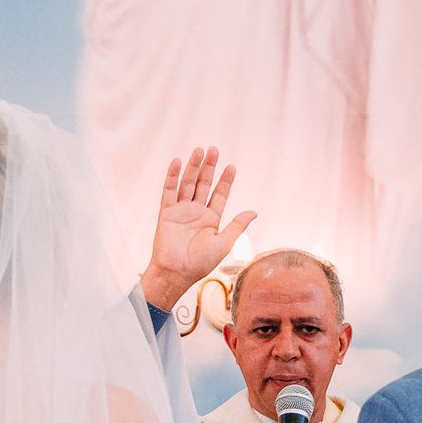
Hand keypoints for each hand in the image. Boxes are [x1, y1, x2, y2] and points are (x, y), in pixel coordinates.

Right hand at [141, 146, 255, 315]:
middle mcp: (196, 212)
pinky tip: (177, 162)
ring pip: (188, 184)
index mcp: (211, 219)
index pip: (220, 195)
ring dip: (193, 167)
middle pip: (204, 184)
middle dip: (209, 167)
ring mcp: (181, 211)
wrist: (175, 272)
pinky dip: (172, 176)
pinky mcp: (166, 213)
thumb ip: (237, 225)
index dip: (225, 181)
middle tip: (214, 149)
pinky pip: (169, 191)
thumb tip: (254, 212)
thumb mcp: (224, 243)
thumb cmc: (200, 263)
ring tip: (199, 150)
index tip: (231, 166)